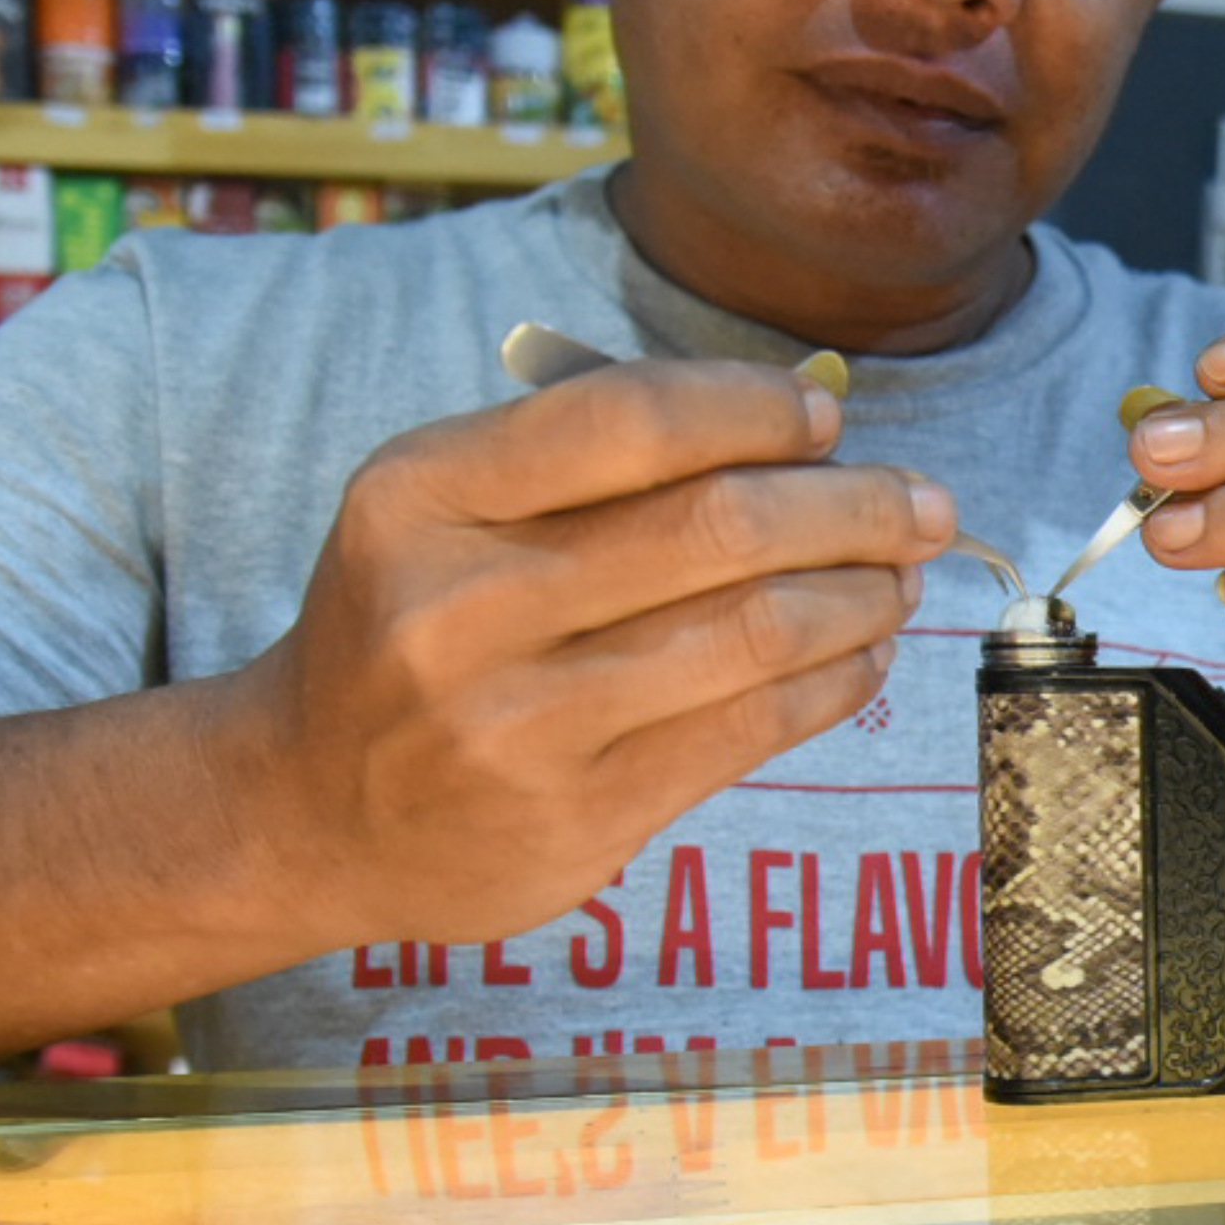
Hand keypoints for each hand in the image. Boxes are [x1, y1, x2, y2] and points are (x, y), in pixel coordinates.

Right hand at [226, 360, 953, 942]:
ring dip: (860, 596)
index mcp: (422, 496)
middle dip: (852, 506)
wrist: (305, 810)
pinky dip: (833, 682)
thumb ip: (591, 460)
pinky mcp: (581, 816)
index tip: (825, 417)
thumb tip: (803, 426)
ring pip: (754, 632)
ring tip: (898, 579)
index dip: (755, 408)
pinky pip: (752, 730)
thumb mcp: (443, 512)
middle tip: (919, 504)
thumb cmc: (410, 628)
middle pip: (718, 527)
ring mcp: (520, 723)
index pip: (632, 419)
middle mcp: (461, 607)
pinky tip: (859, 656)